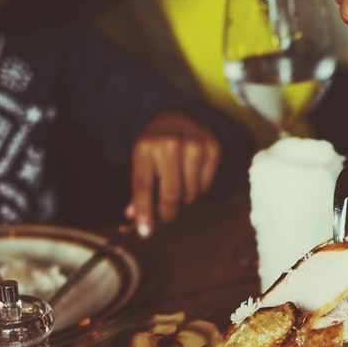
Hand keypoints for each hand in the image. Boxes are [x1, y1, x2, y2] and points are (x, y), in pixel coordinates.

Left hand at [126, 111, 220, 236]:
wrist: (178, 114)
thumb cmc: (156, 143)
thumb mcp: (142, 160)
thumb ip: (139, 189)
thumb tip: (134, 218)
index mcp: (145, 148)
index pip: (143, 187)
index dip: (144, 212)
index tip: (145, 232)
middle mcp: (170, 145)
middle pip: (171, 194)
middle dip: (167, 212)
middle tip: (165, 216)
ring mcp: (194, 145)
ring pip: (191, 193)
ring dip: (184, 199)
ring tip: (179, 187)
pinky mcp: (213, 148)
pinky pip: (206, 185)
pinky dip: (198, 188)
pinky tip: (192, 175)